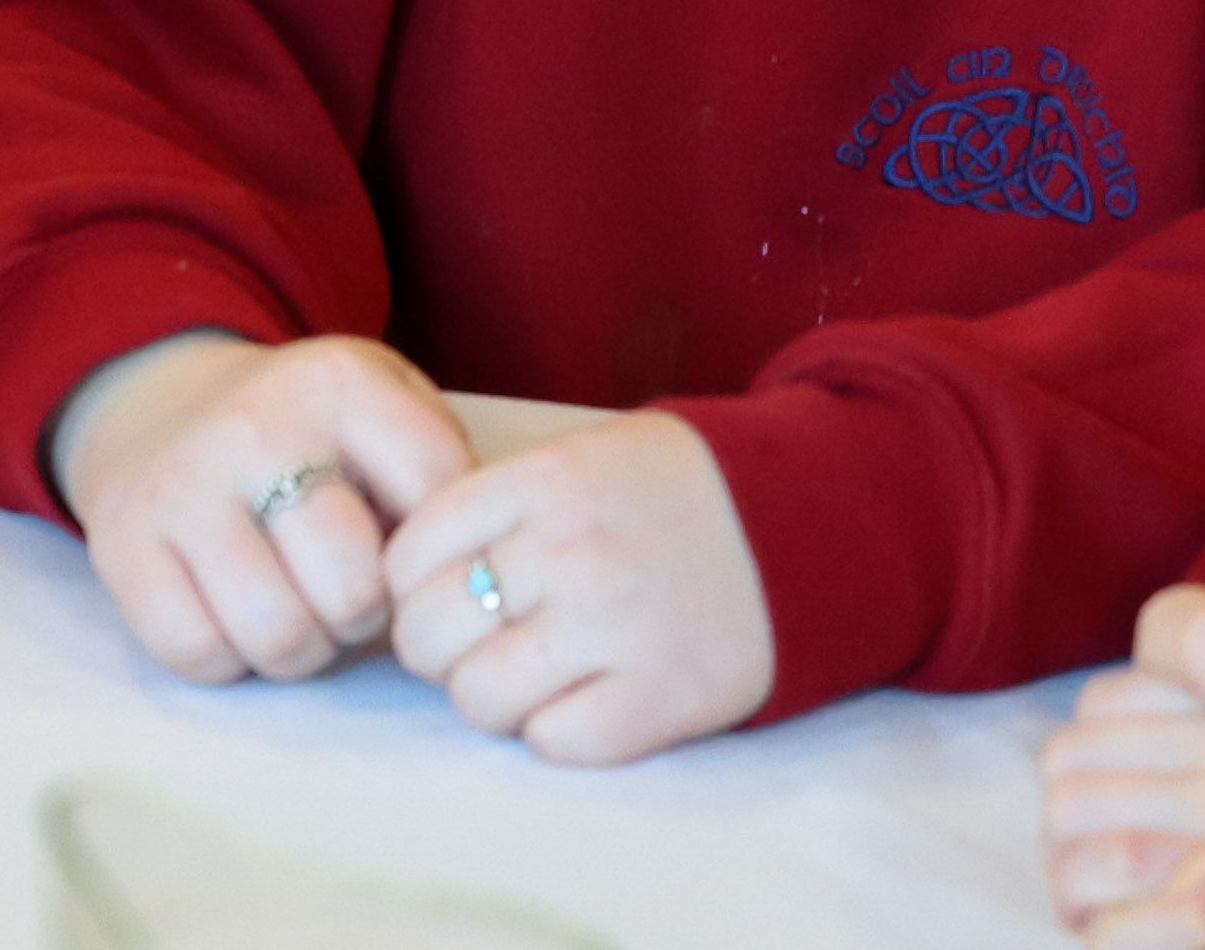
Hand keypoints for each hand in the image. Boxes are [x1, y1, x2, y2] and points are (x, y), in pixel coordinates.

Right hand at [54, 331, 473, 685]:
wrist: (154, 402)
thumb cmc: (302, 431)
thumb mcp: (382, 404)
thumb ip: (440, 470)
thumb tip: (457, 578)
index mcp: (340, 383)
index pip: (438, 505)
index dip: (435, 554)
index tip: (404, 546)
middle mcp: (257, 427)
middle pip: (354, 591)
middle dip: (362, 616)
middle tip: (343, 593)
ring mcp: (183, 486)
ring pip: (280, 637)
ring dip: (299, 649)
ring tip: (293, 608)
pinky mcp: (122, 544)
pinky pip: (198, 654)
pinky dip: (225, 658)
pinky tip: (228, 612)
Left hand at [378, 407, 777, 765]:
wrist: (803, 525)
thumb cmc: (670, 494)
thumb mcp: (576, 461)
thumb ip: (493, 505)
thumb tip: (400, 576)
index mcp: (540, 484)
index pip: (408, 554)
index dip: (409, 588)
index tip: (439, 596)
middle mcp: (568, 553)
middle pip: (428, 632)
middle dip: (439, 650)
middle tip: (478, 646)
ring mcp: (614, 628)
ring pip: (478, 698)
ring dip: (493, 698)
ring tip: (532, 676)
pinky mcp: (660, 698)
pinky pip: (553, 743)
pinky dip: (556, 732)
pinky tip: (586, 700)